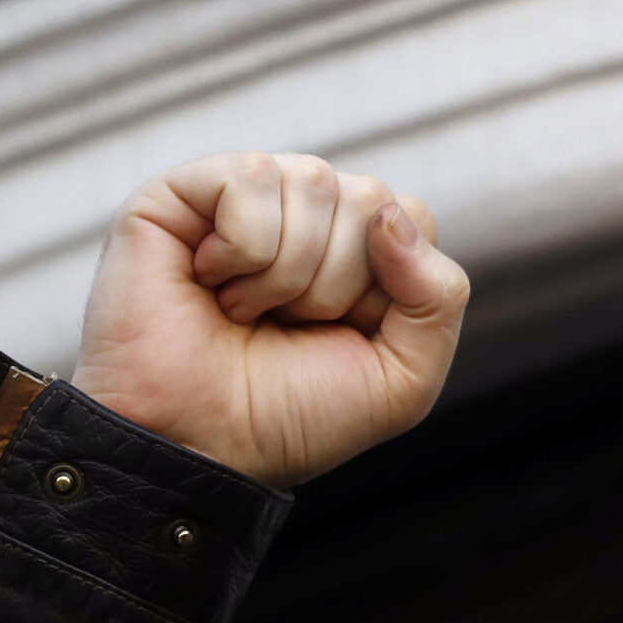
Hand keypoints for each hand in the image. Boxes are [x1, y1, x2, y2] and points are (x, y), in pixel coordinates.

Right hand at [70, 153, 470, 486]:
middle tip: (284, 327)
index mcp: (359, 248)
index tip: (339, 334)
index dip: (387, 288)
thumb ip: (439, 296)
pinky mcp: (183, 192)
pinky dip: (242, 248)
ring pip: (315, 182)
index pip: (411, 216)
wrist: (198, 446)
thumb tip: (391, 216)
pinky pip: (252, 176)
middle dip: (336, 284)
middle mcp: (306, 212)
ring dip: (287, 273)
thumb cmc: (293, 416)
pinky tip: (208, 280)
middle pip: (370, 198)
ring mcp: (245, 197)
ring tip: (243, 311)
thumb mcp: (405, 375)